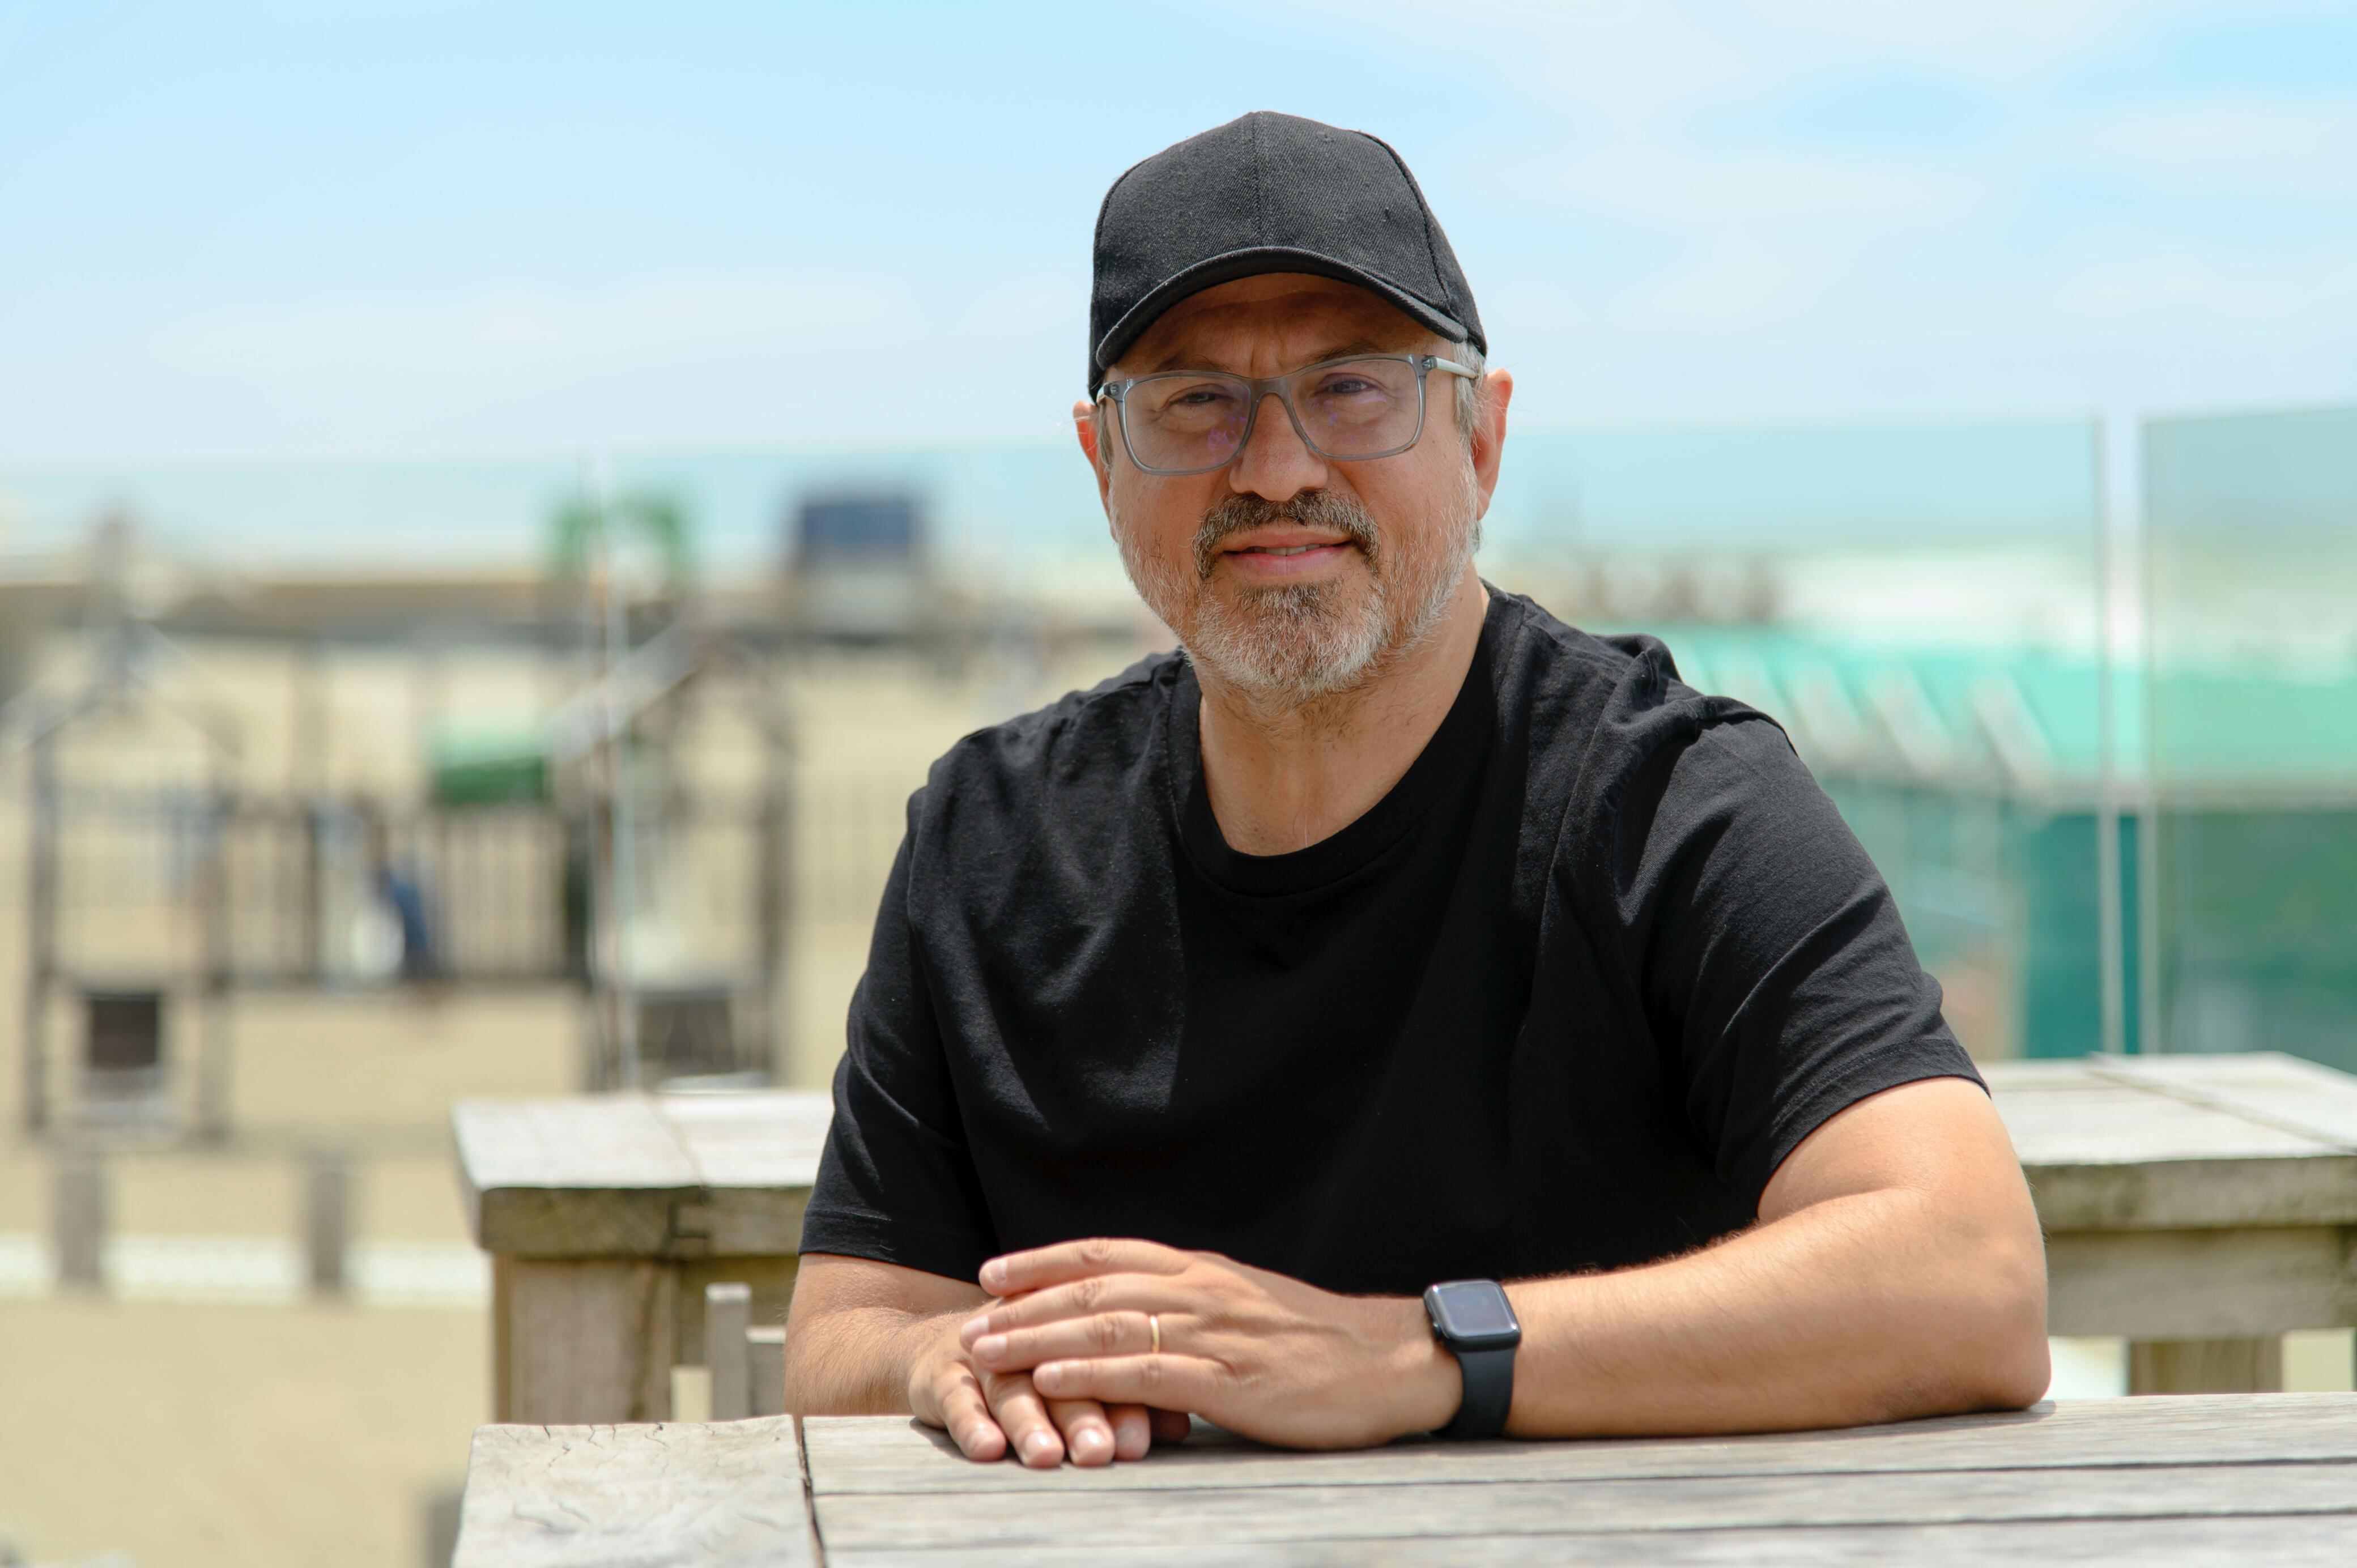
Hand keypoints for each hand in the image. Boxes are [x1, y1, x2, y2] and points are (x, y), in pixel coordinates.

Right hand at [904, 1311, 1182, 1466]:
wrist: (953, 1344)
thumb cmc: (1038, 1363)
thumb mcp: (1083, 1372)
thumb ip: (1131, 1394)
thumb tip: (1180, 1424)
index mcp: (1075, 1324)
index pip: (1111, 1352)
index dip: (1135, 1392)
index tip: (1159, 1433)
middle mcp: (1031, 1335)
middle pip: (1062, 1369)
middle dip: (1085, 1411)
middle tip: (1102, 1450)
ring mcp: (985, 1354)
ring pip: (1011, 1384)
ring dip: (1028, 1420)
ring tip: (1046, 1455)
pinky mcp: (942, 1373)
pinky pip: (955, 1398)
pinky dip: (971, 1422)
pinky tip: (987, 1448)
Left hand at [958, 1239, 1459, 1449]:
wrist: (1389, 1360)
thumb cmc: (1315, 1342)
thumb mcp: (1245, 1306)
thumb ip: (1190, 1304)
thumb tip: (1136, 1313)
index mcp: (1201, 1271)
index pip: (1106, 1255)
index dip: (1044, 1261)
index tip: (992, 1271)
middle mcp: (1198, 1291)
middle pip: (1093, 1290)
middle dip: (1024, 1304)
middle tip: (969, 1319)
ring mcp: (1212, 1334)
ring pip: (1107, 1328)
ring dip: (1039, 1339)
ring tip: (987, 1351)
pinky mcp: (1229, 1381)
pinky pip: (1146, 1373)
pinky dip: (1091, 1376)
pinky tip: (1050, 1383)